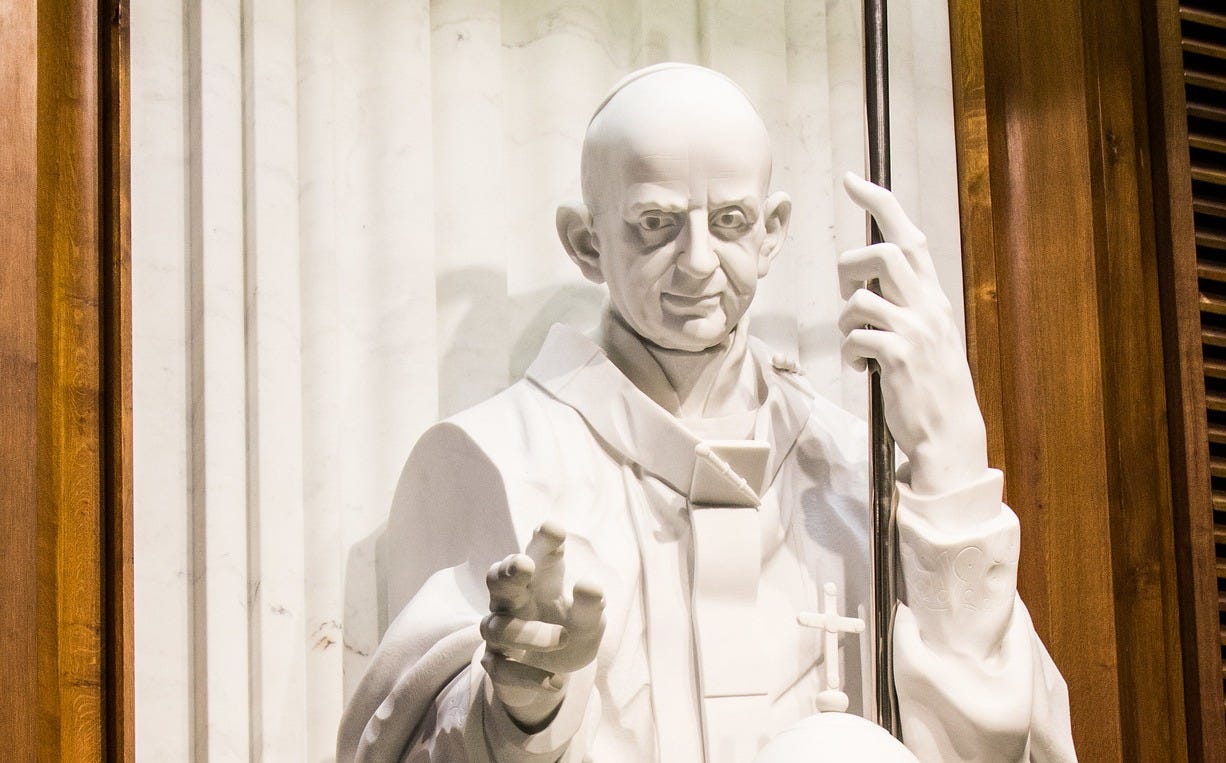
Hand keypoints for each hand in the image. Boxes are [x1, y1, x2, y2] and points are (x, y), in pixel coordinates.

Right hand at [481, 522, 605, 731]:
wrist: (550, 676)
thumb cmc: (568, 632)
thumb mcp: (589, 622)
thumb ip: (590, 605)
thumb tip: (590, 586)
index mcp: (540, 583)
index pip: (538, 556)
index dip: (543, 542)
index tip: (553, 528)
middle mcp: (514, 603)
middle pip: (498, 581)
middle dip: (508, 571)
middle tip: (523, 564)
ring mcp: (500, 634)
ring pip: (499, 628)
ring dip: (531, 633)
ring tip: (564, 638)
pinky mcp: (496, 666)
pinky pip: (501, 669)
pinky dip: (527, 676)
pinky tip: (554, 681)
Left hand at [838, 172, 987, 494]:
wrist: (949, 434)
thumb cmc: (929, 385)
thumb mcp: (926, 335)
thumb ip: (904, 305)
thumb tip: (867, 283)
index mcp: (933, 297)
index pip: (908, 235)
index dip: (879, 203)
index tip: (853, 180)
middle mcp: (928, 306)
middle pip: (884, 252)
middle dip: (851, 265)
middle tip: (847, 293)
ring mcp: (916, 331)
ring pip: (860, 298)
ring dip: (845, 321)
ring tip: (857, 346)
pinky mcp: (899, 357)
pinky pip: (855, 336)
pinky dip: (848, 351)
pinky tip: (862, 367)